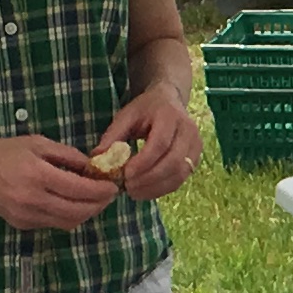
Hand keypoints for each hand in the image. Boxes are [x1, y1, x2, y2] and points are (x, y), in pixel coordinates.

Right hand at [0, 136, 127, 233]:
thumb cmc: (2, 152)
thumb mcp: (36, 143)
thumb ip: (67, 155)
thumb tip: (92, 167)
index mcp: (38, 174)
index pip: (80, 189)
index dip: (101, 190)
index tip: (113, 185)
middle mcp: (33, 199)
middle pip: (79, 211)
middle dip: (99, 205)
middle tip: (108, 194)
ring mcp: (27, 216)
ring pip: (69, 222)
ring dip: (86, 213)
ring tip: (94, 200)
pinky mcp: (22, 225)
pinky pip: (54, 224)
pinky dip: (69, 216)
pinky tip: (72, 204)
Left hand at [92, 82, 198, 202]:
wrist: (169, 100)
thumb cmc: (146, 109)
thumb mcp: (126, 116)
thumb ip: (112, 136)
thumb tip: (97, 160)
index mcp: (170, 116)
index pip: (160, 144)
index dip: (143, 162)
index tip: (125, 174)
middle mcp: (188, 131)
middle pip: (173, 162)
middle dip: (149, 179)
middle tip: (128, 188)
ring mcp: (196, 145)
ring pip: (180, 174)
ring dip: (156, 188)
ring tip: (134, 192)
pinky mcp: (196, 158)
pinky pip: (181, 179)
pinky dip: (163, 188)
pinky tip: (146, 190)